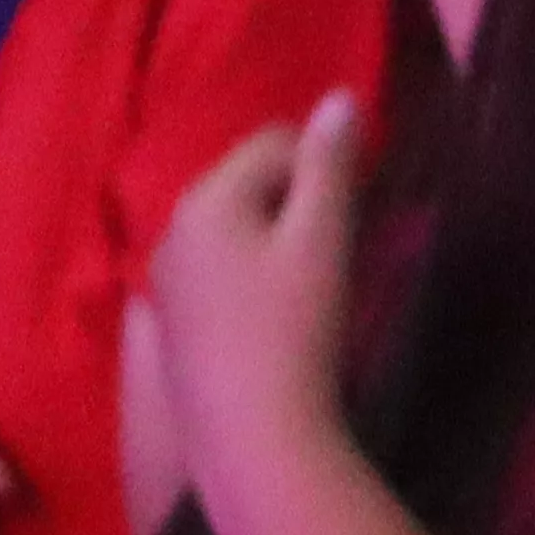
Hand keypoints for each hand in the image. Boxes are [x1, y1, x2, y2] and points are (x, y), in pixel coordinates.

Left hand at [143, 93, 366, 496]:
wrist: (254, 437)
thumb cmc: (295, 329)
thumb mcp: (323, 238)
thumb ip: (330, 163)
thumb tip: (340, 97)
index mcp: (207, 198)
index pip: (275, 140)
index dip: (328, 161)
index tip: (366, 204)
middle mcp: (173, 228)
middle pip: (248, 182)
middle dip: (299, 198)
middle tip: (345, 244)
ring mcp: (168, 280)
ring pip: (234, 229)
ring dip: (278, 237)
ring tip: (318, 282)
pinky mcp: (174, 325)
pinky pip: (220, 270)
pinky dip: (254, 276)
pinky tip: (282, 316)